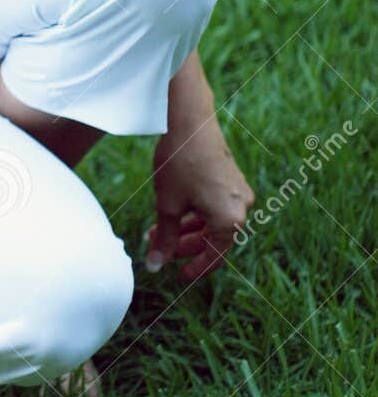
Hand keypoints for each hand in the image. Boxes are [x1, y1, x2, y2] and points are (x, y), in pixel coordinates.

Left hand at [146, 108, 254, 282]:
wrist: (189, 121)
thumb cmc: (179, 163)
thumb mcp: (168, 205)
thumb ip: (165, 239)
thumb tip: (155, 266)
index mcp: (230, 220)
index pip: (214, 256)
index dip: (194, 268)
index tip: (176, 275)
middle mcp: (242, 207)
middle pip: (213, 239)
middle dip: (184, 245)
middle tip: (157, 247)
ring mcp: (239, 191)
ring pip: (212, 221)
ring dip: (187, 228)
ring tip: (156, 230)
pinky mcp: (232, 178)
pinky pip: (215, 205)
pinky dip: (196, 212)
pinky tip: (173, 211)